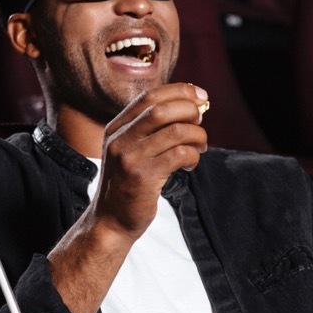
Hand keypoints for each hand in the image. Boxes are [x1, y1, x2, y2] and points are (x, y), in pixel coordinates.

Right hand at [92, 82, 208, 240]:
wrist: (110, 220)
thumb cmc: (127, 184)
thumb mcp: (129, 150)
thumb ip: (150, 129)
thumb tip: (193, 107)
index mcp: (116, 128)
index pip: (149, 97)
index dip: (179, 91)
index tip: (200, 96)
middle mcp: (120, 139)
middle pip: (162, 109)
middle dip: (190, 111)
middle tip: (201, 122)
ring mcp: (130, 157)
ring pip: (175, 131)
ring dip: (197, 136)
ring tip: (200, 146)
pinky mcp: (143, 177)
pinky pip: (179, 155)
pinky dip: (193, 156)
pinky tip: (191, 164)